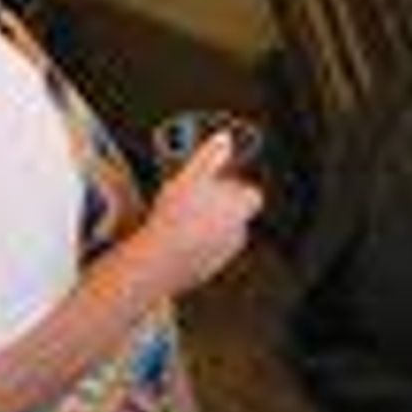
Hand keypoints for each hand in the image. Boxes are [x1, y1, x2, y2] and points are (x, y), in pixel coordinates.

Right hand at [140, 135, 263, 291]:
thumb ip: (210, 156)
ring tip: (180, 222)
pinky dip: (195, 249)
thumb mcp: (192, 176)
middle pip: (237, 215)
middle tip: (194, 202)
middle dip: (220, 209)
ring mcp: (224, 255)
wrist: (159, 261)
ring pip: (221, 236)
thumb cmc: (177, 216)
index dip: (237, 189)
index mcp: (240, 208)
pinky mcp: (207, 272)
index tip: (218, 184)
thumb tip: (225, 138)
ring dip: (207, 229)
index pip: (252, 195)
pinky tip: (174, 242)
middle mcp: (239, 233)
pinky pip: (206, 255)